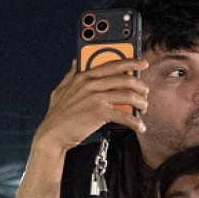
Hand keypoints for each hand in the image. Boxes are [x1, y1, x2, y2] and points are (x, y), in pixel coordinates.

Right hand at [33, 59, 148, 154]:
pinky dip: (135, 122)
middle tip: (145, 92)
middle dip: (140, 85)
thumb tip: (75, 62)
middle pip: (125, 79)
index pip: (112, 65)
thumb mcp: (60, 90)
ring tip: (144, 108)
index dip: (131, 62)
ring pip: (128, 95)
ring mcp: (96, 98)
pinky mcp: (99, 113)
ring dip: (141, 102)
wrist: (52, 135)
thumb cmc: (57, 115)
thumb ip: (70, 75)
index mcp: (84, 76)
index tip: (142, 64)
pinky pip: (124, 115)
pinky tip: (140, 126)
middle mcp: (91, 84)